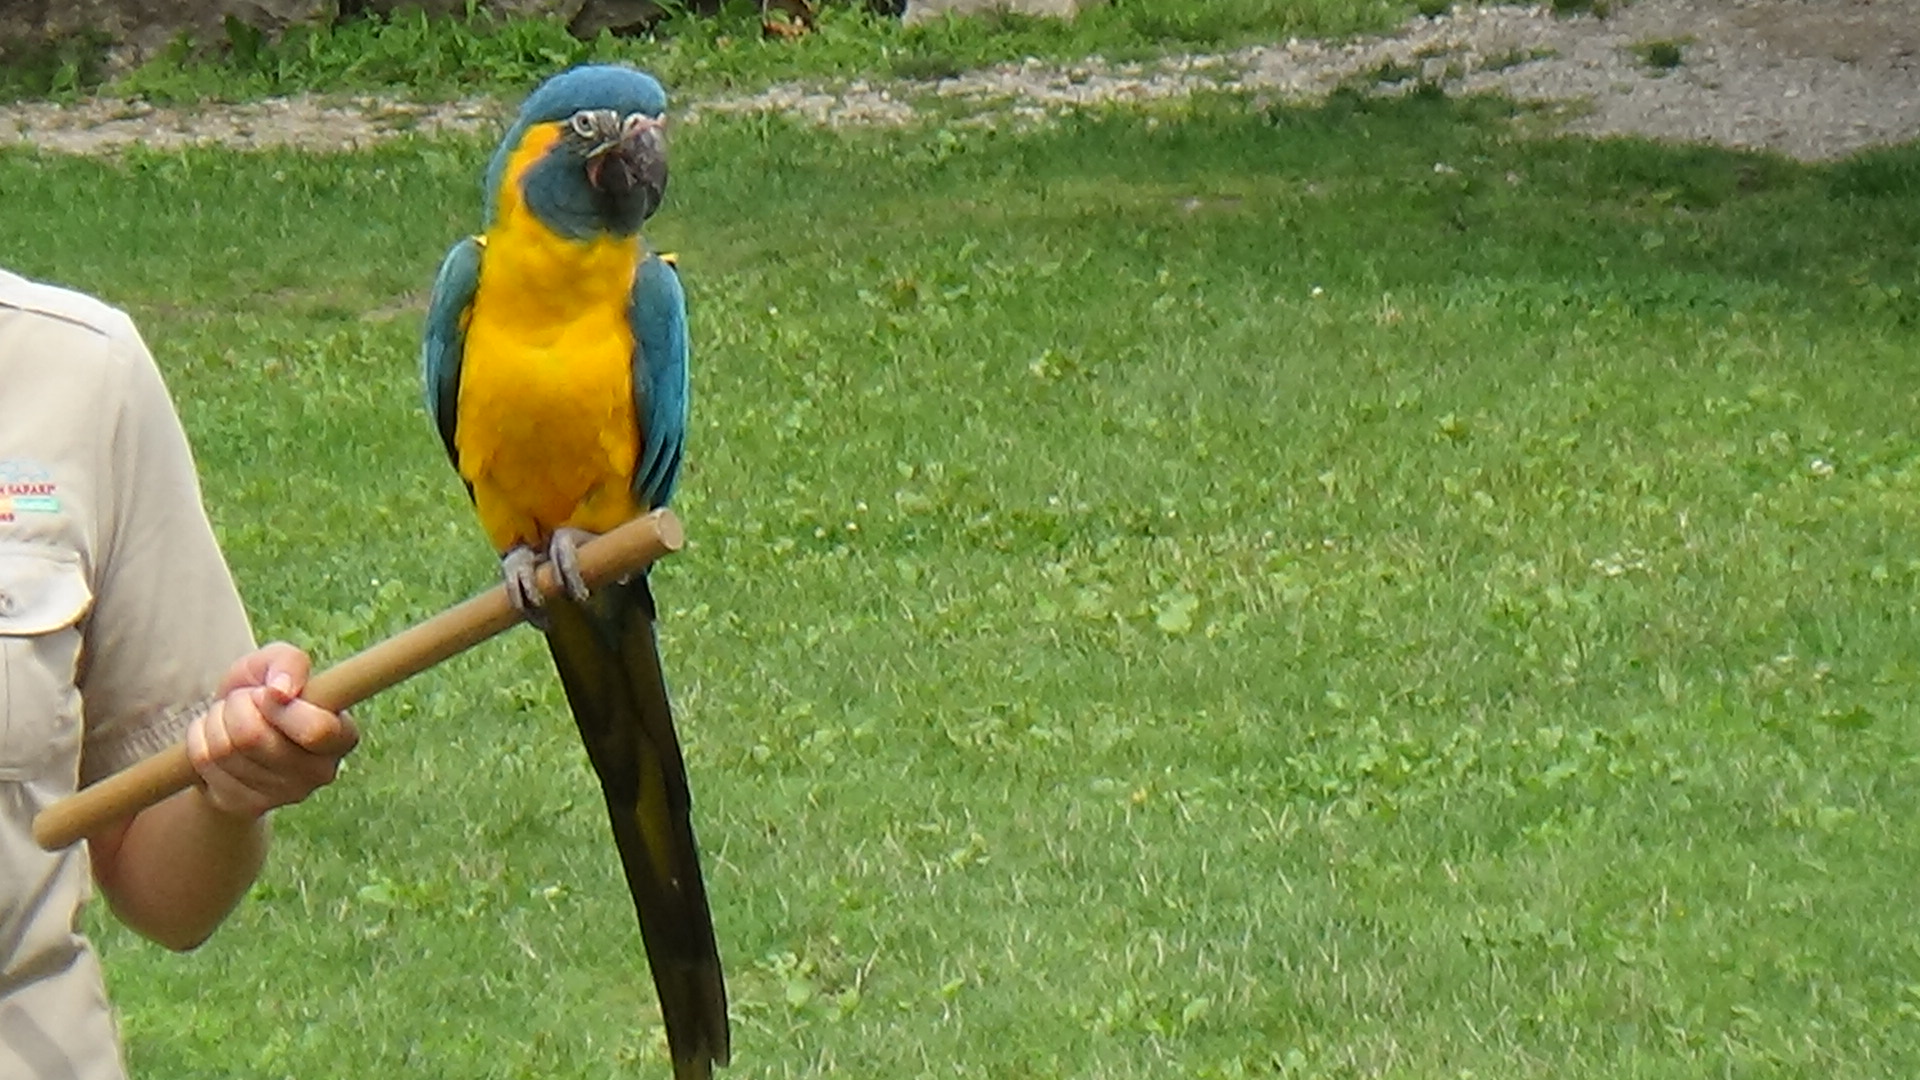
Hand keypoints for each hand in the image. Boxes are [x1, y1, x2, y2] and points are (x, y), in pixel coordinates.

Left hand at [185, 642, 359, 818]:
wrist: (235, 731)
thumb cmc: (265, 691)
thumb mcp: (278, 662)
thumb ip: (288, 662)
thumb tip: (281, 689)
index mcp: (342, 736)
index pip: (315, 730)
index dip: (279, 706)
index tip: (267, 692)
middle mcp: (320, 772)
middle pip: (254, 737)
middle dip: (237, 705)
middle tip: (244, 700)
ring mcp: (283, 795)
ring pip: (225, 750)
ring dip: (215, 720)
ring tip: (228, 718)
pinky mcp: (245, 805)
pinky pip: (205, 763)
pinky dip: (199, 739)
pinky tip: (214, 738)